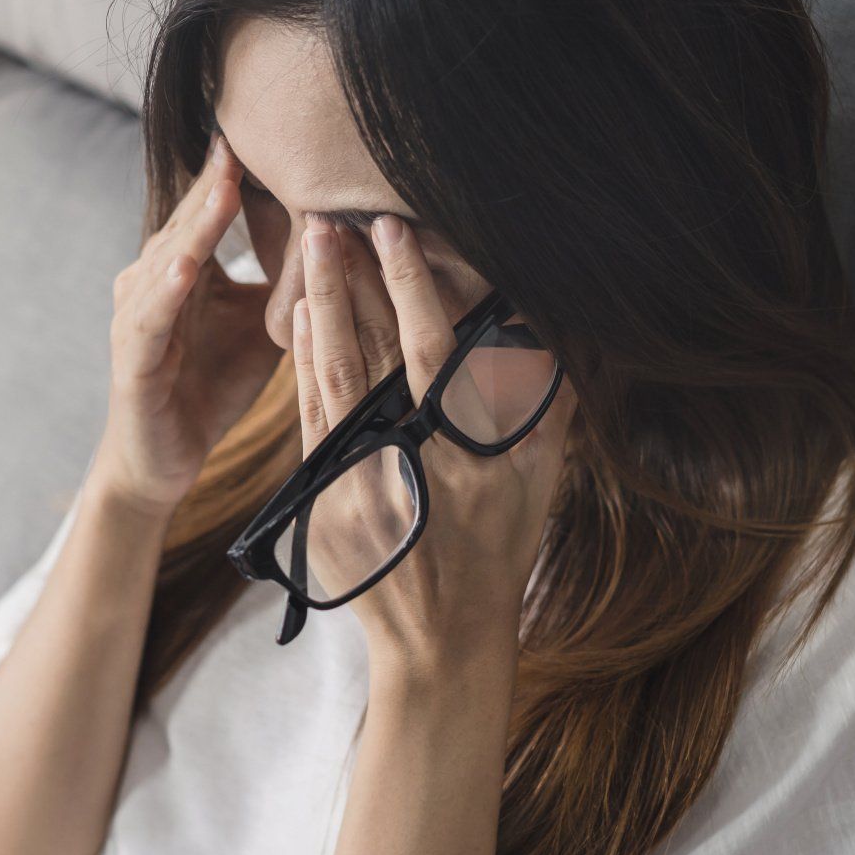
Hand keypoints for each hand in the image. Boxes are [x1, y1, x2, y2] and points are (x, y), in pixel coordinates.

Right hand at [94, 134, 280, 515]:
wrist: (163, 460)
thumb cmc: (210, 388)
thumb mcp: (262, 328)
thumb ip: (287, 286)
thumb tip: (343, 244)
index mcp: (184, 268)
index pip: (211, 209)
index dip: (238, 172)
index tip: (273, 126)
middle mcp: (152, 281)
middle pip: (189, 220)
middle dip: (218, 179)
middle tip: (248, 129)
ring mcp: (137, 316)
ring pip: (169, 257)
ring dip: (197, 222)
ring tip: (225, 181)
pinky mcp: (131, 358)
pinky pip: (150, 317)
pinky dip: (167, 289)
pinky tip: (188, 264)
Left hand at [290, 214, 577, 669]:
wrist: (440, 638)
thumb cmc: (499, 552)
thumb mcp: (540, 482)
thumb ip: (547, 403)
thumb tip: (557, 328)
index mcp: (461, 451)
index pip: (429, 350)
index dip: (408, 287)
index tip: (392, 231)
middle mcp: (403, 460)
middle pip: (367, 352)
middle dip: (347, 280)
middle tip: (330, 217)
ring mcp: (354, 480)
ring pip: (330, 376)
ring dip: (319, 307)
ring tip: (310, 247)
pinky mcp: (319, 498)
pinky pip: (308, 416)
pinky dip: (302, 364)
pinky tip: (298, 318)